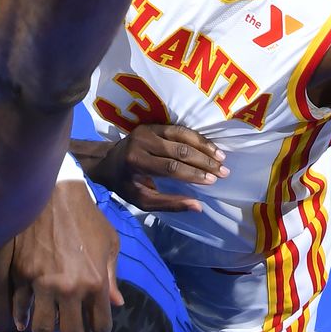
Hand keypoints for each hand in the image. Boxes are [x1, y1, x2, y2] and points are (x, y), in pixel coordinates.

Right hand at [8, 180, 122, 331]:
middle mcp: (71, 289)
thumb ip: (112, 277)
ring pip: (42, 327)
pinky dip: (22, 317)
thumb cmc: (88, 218)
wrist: (56, 195)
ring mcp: (44, 284)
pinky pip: (22, 303)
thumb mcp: (110, 245)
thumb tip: (117, 303)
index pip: (100, 322)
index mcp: (97, 282)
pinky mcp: (24, 274)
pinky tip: (23, 328)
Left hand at [100, 124, 225, 212]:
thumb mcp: (142, 200)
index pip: (171, 167)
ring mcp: (148, 130)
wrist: (107, 161)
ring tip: (221, 158)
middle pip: (179, 151)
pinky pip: (180, 129)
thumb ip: (170, 203)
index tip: (212, 180)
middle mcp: (142, 142)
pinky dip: (197, 138)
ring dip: (204, 147)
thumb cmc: (126, 185)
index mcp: (136, 162)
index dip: (193, 174)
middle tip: (223, 171)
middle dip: (204, 162)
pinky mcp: (154, 124)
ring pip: (183, 136)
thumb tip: (198, 207)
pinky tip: (211, 147)